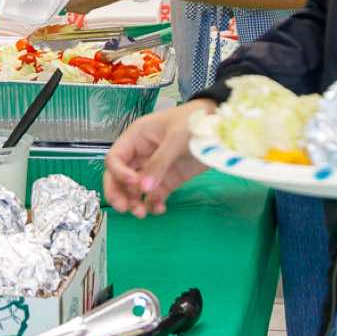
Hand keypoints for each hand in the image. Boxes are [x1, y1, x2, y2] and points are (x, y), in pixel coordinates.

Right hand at [104, 102, 208, 216]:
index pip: (116, 159)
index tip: (135, 184)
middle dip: (118, 193)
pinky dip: (153, 204)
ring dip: (134, 202)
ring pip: (135, 189)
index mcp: (136, 138)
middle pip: (119, 177)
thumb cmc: (193, 122)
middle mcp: (140, 154)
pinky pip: (154, 195)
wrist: (220, 126)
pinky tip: (160, 209)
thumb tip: (144, 189)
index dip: (119, 173)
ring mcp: (154, 168)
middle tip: (124, 209)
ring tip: (142, 214)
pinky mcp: (168, 180)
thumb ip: (159, 163)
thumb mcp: (175, 138)